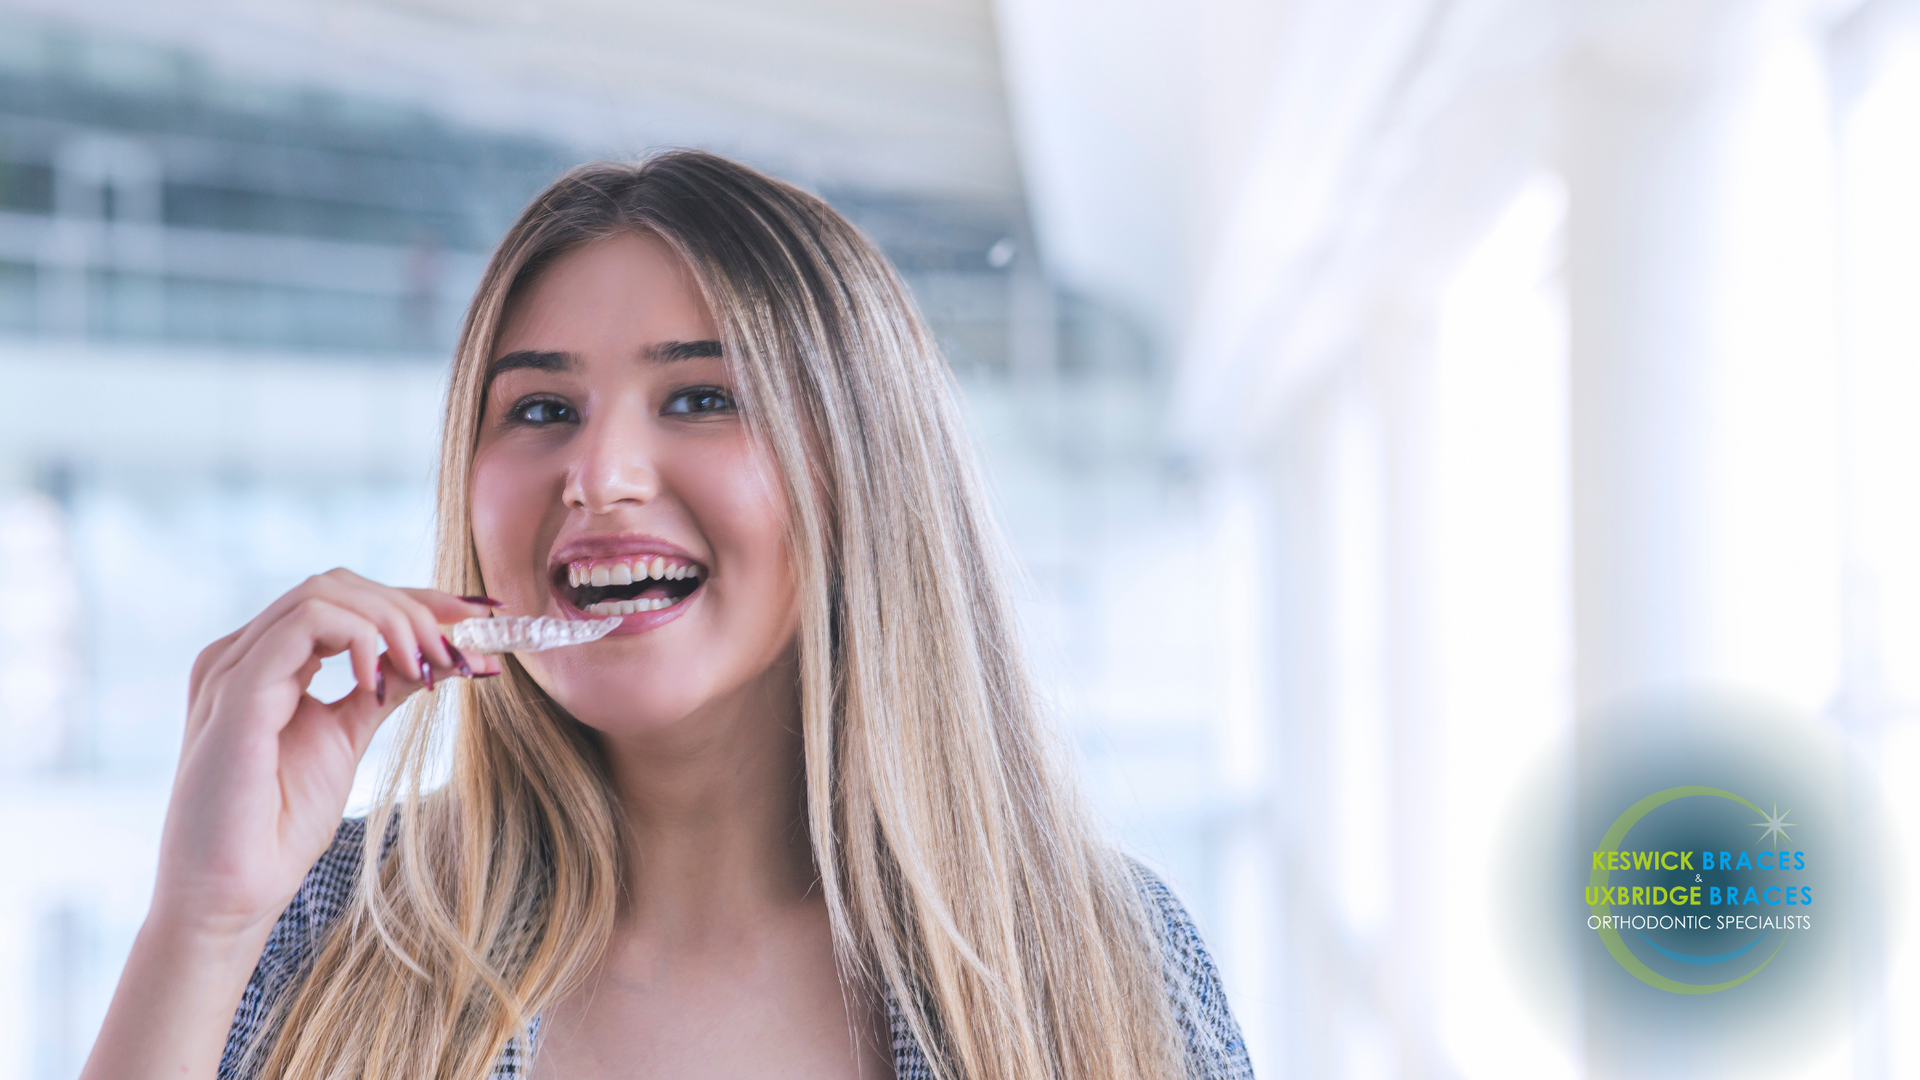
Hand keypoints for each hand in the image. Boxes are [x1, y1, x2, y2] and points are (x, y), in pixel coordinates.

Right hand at [150, 568, 500, 940]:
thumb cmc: (278, 825)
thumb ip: (382, 689)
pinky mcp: (236, 688)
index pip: (344, 600)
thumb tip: (446, 655)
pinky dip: (361, 637)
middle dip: (414, 608)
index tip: (479, 617)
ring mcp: (232, 666)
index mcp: (263, 661)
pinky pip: (307, 622)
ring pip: (327, 591)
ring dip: (396, 620)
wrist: (232, 893)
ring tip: (429, 667)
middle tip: (459, 653)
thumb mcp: (346, 737)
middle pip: (340, 585)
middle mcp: (241, 652)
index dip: (415, 599)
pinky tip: (382, 681)